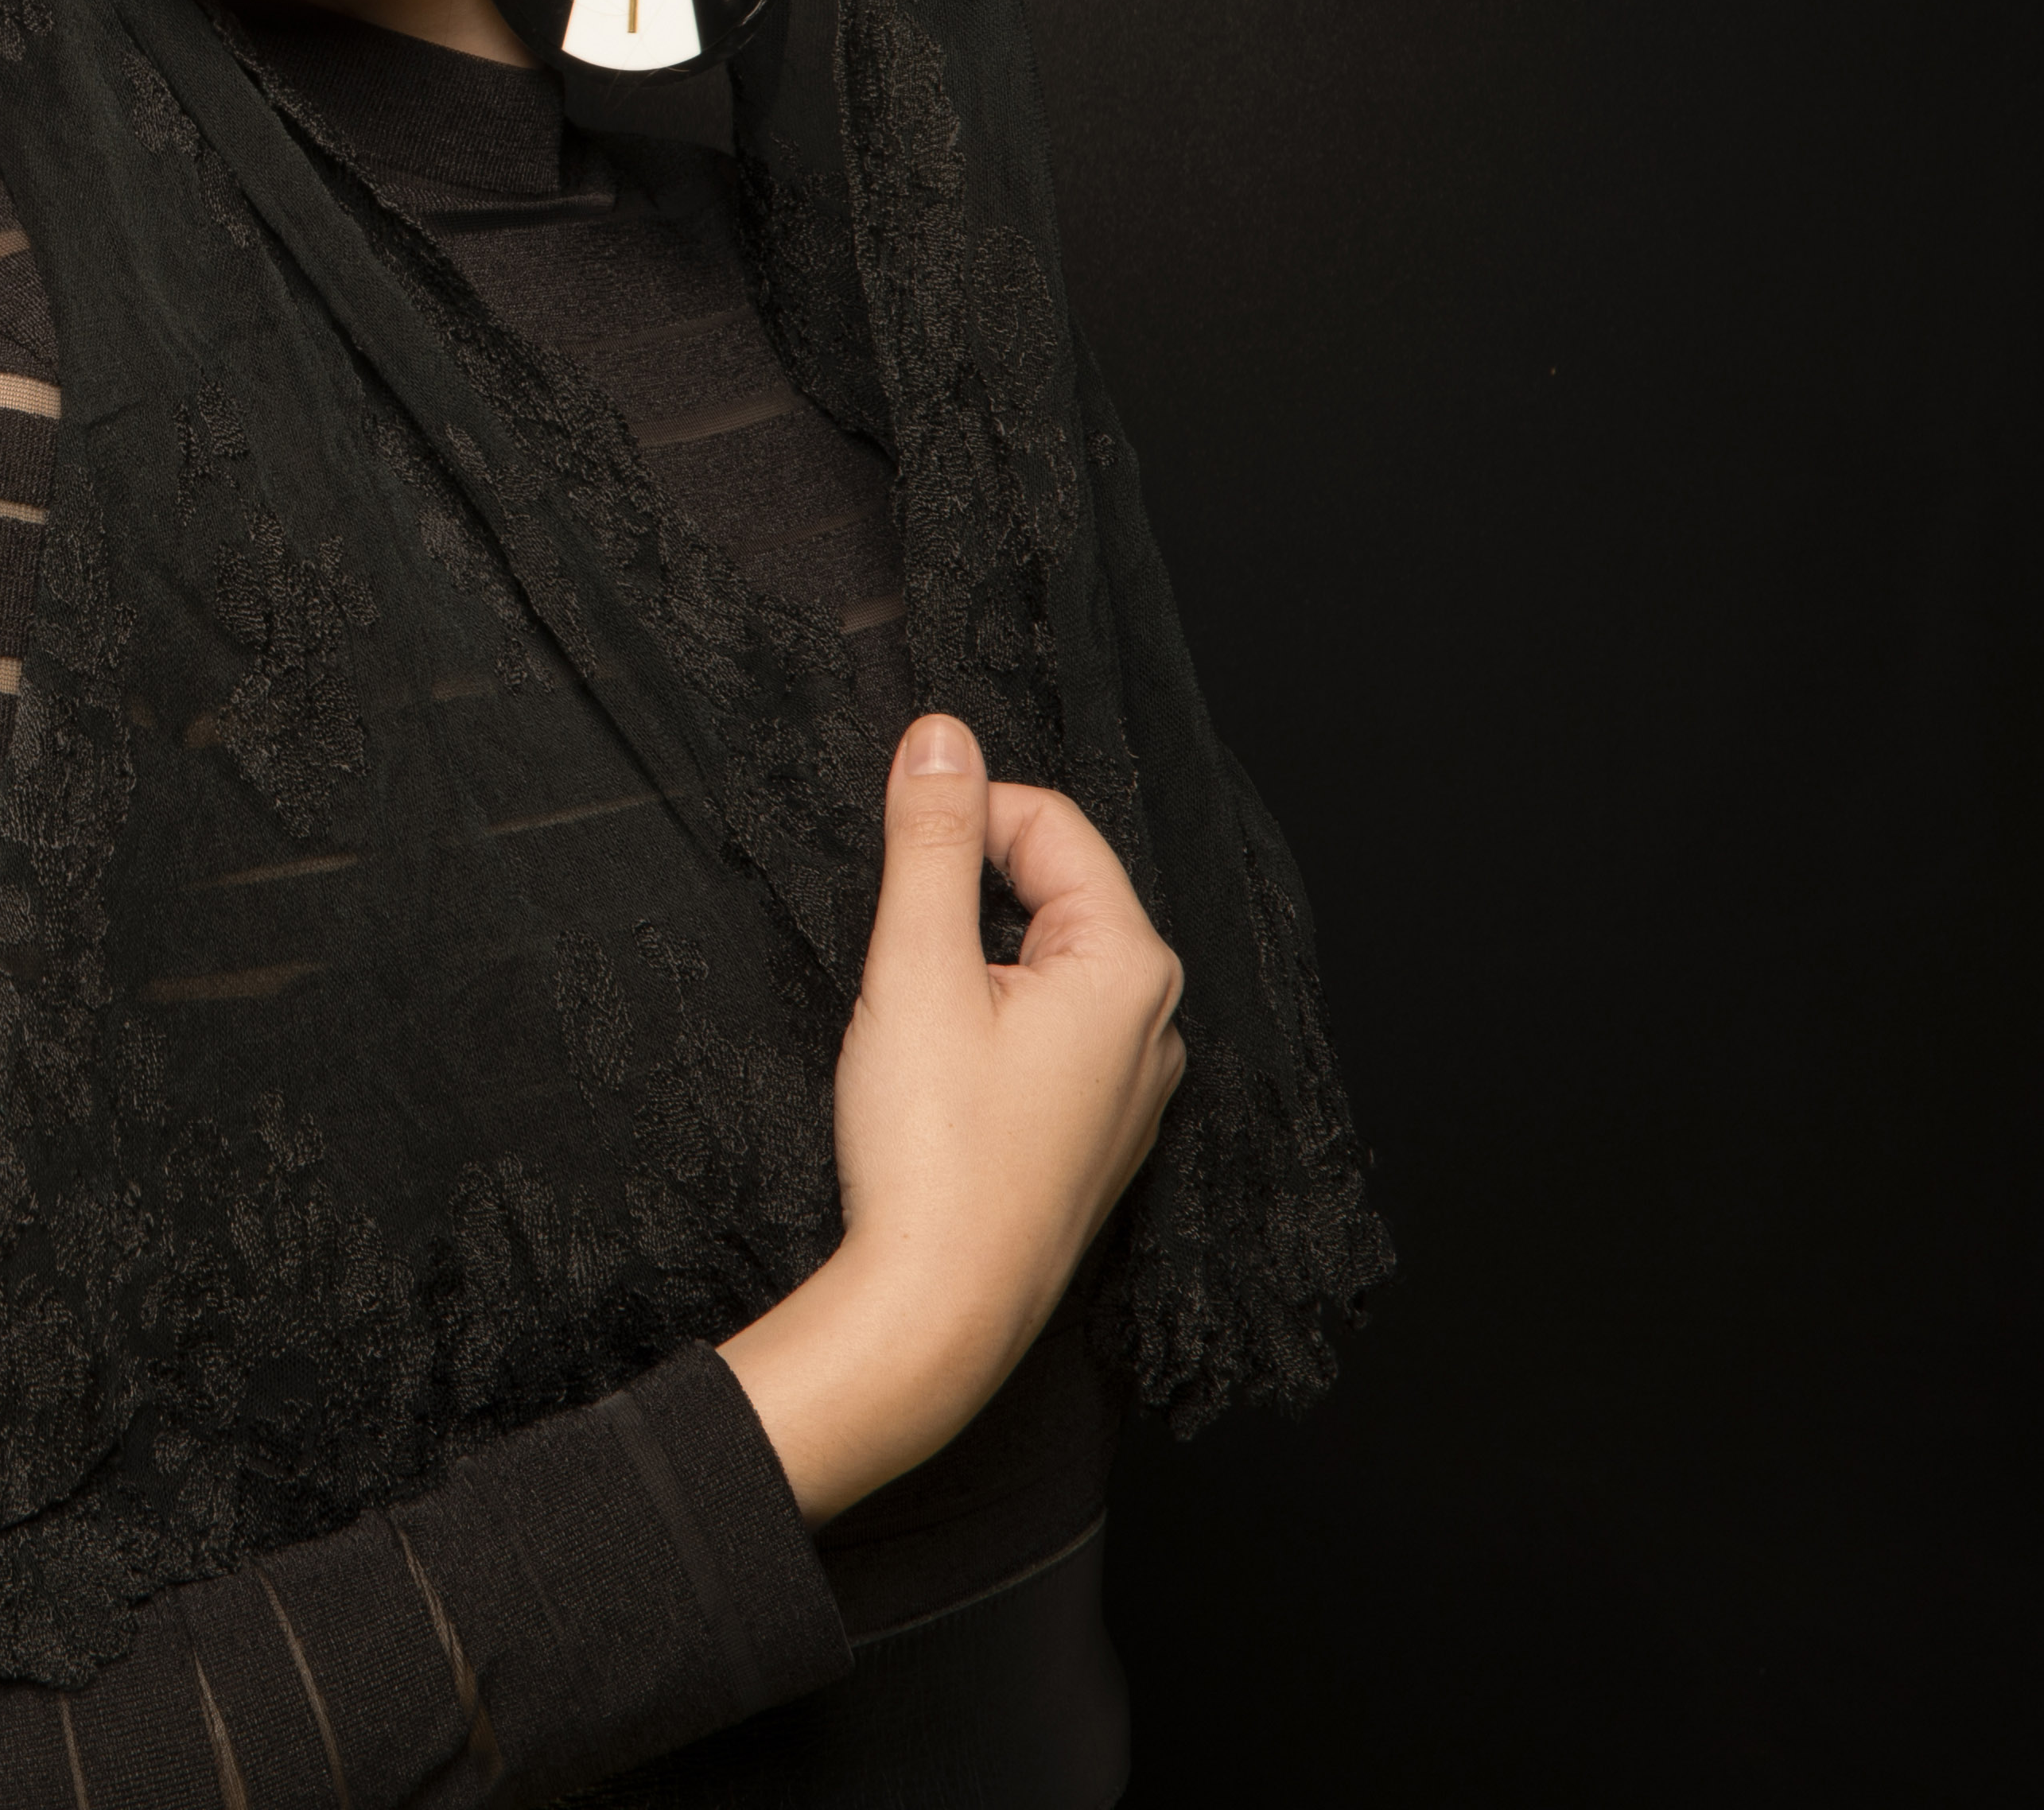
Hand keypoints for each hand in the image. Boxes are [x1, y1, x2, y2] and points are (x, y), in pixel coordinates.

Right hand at [716, 712, 1186, 1522]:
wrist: (937, 1310)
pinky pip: (1050, 1032)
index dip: (959, 817)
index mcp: (1131, 966)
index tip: (887, 848)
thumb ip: (928, 840)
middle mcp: (1156, 1023)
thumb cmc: (932, 1147)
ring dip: (974, 960)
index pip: (1050, 825)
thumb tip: (939, 733)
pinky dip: (991, 1021)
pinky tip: (942, 1073)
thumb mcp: (915, 968)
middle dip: (964, 893)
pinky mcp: (1097, 1134)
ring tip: (913, 1019)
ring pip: (1046, 964)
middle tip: (893, 951)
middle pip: (1054, 892)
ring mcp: (1133, 1086)